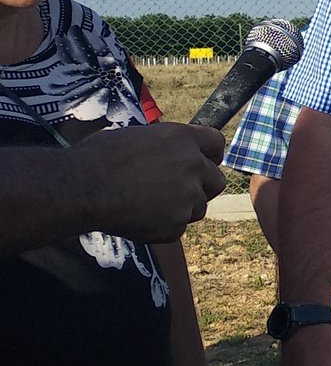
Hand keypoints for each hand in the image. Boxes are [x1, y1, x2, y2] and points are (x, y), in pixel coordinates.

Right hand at [74, 124, 226, 241]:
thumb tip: (169, 154)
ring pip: (198, 208)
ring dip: (180, 209)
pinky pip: (176, 228)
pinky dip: (160, 227)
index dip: (210, 155)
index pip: (216, 144)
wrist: (80, 188)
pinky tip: (135, 218)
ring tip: (146, 204)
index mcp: (182, 139)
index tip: (205, 162)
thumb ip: (164, 146)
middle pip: (216, 181)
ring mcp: (187, 197)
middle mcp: (192, 165)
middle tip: (177, 191)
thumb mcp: (136, 137)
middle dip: (201, 187)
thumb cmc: (97, 158)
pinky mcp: (175, 224)